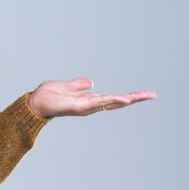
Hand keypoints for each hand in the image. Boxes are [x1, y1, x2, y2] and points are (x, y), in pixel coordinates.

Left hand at [27, 78, 155, 118]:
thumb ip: (79, 85)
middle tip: (153, 95)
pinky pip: (99, 103)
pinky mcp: (80, 106)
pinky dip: (112, 102)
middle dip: (135, 99)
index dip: (128, 97)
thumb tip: (91, 82)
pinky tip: (124, 100)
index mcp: (90, 100)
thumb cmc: (49, 96)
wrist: (35, 102)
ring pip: (112, 102)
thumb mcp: (68, 87)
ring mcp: (87, 106)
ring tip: (145, 96)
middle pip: (117, 102)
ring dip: (129, 99)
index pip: (113, 98)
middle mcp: (91, 105)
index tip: (144, 94)